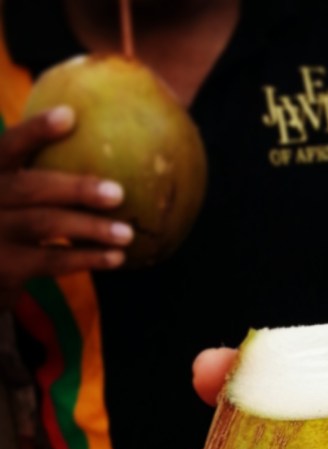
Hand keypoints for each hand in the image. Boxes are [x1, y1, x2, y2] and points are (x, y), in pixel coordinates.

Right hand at [0, 106, 136, 306]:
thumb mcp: (16, 196)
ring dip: (90, 228)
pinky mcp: (4, 267)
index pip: (7, 146)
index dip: (35, 130)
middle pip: (28, 187)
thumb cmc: (12, 225)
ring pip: (43, 224)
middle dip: (75, 188)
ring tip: (127, 233)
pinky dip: (86, 258)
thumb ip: (42, 173)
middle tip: (118, 193)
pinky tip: (116, 258)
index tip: (70, 116)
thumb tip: (99, 138)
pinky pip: (51, 261)